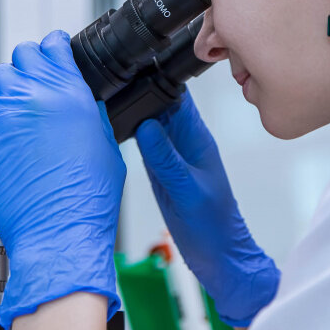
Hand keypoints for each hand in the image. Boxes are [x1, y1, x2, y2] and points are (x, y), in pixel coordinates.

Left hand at [0, 30, 125, 328]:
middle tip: (34, 78)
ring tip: (14, 101)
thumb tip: (84, 106)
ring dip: (7, 83)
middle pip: (24, 54)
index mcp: (74, 94)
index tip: (53, 51)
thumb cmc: (86, 201)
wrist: (60, 231)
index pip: (55, 46)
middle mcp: (40, 95)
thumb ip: (92, 116)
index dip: (54, 47)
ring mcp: (9, 111)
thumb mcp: (106, 146)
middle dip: (30, 63)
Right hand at [135, 91, 278, 325]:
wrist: (218, 257)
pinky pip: (146, 147)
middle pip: (161, 106)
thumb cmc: (213, 226)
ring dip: (135, 115)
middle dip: (141, 94)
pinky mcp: (162, 172)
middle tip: (114, 87)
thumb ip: (166, 160)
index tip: (136, 72)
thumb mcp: (187, 191)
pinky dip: (132, 138)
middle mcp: (184, 144)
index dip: (161, 81)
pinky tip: (117, 133)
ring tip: (112, 107)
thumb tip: (146, 126)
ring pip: (151, 124)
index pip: (180, 98)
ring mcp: (172, 157)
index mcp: (198, 140)